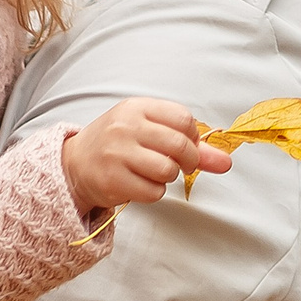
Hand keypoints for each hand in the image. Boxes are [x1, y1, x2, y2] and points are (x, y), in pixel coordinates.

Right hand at [61, 98, 233, 213]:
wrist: (75, 164)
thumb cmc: (118, 145)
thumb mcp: (149, 133)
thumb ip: (190, 145)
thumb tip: (226, 162)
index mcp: (137, 108)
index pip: (183, 118)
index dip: (192, 136)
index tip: (185, 145)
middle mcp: (126, 127)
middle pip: (179, 145)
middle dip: (189, 161)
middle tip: (181, 166)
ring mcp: (117, 153)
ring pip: (167, 169)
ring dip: (169, 177)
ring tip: (154, 174)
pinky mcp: (112, 179)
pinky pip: (153, 191)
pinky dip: (154, 192)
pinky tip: (141, 184)